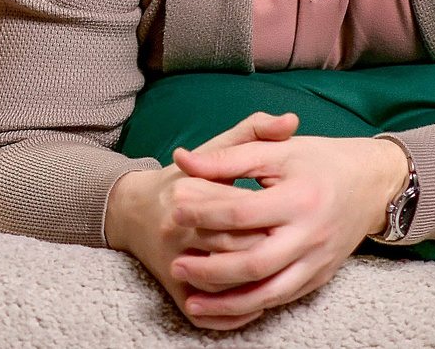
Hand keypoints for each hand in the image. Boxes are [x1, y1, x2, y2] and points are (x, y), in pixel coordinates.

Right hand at [104, 112, 297, 331]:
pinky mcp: (171, 290)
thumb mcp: (215, 148)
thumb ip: (253, 132)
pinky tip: (259, 304)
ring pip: (224, 285)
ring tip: (288, 276)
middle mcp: (174, 228)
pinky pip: (206, 312)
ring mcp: (171, 261)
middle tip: (301, 251)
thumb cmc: (184, 178)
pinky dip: (234, 314)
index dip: (274, 217)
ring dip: (258, 287)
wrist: (132, 209)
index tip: (297, 216)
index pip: (239, 209)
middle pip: (235, 249)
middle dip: (271, 252)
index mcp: (186, 190)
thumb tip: (291, 120)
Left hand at [166, 127, 407, 323]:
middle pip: (255, 263)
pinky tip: (224, 305)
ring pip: (270, 293)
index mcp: (299, 199)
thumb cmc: (317, 161)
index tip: (174, 210)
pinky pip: (283, 298)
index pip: (242, 213)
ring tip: (192, 301)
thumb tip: (182, 160)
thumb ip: (227, 156)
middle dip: (211, 270)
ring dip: (229, 302)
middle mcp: (310, 236)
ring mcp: (317, 261)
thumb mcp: (275, 150)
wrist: (371, 184)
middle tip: (176, 267)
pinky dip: (252, 305)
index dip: (204, 213)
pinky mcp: (320, 277)